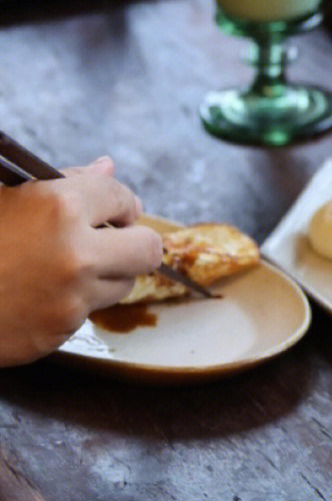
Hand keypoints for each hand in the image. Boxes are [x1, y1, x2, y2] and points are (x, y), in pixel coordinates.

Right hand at [0, 158, 163, 365]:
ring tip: (63, 266)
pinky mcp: (60, 332)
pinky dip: (73, 303)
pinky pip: (88, 312)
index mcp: (60, 206)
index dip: (119, 204)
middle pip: (148, 248)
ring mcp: (70, 297)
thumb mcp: (4, 194)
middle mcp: (75, 252)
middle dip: (132, 242)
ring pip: (124, 284)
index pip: (123, 197)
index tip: (112, 211)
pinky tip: (38, 293)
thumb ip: (62, 180)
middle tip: (110, 241)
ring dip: (106, 274)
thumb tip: (107, 168)